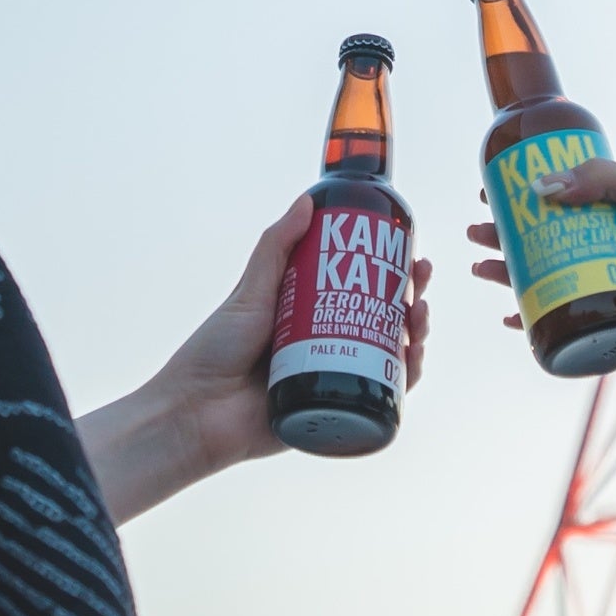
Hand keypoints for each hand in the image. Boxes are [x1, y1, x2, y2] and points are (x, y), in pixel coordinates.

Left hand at [77, 195, 434, 524]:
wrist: (194, 414)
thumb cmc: (212, 352)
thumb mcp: (250, 292)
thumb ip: (276, 248)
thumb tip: (308, 200)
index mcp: (310, 316)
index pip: (364, 290)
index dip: (394, 272)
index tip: (411, 251)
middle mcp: (327, 346)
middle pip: (385, 321)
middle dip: (413, 299)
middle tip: (421, 279)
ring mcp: (333, 380)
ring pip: (390, 357)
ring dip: (417, 335)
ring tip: (419, 315)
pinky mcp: (335, 415)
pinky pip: (379, 399)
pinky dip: (404, 380)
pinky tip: (412, 359)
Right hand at [470, 157, 615, 433]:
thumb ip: (600, 184)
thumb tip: (539, 191)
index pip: (561, 194)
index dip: (525, 192)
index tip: (490, 186)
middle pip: (550, 236)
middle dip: (510, 234)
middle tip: (473, 231)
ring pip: (557, 274)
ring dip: (518, 273)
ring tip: (483, 269)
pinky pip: (581, 313)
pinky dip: (547, 319)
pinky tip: (517, 322)